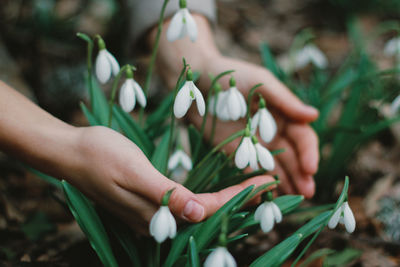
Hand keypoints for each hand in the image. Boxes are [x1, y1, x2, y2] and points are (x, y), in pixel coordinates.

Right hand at [69, 126, 273, 231]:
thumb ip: (165, 196)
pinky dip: (209, 195)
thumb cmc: (100, 155)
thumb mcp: (133, 171)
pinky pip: (186, 203)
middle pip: (209, 214)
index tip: (268, 180)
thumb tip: (199, 214)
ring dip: (228, 198)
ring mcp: (152, 213)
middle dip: (242, 200)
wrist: (70, 152)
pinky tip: (219, 187)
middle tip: (270, 182)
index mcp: (157, 213)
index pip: (209, 209)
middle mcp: (158, 220)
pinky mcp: (148, 203)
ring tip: (253, 184)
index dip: (240, 196)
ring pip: (200, 210)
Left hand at [189, 56, 318, 197]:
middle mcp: (271, 133)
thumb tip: (314, 116)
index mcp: (282, 115)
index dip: (309, 153)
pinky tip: (268, 195)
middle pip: (292, 157)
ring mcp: (253, 145)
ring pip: (275, 168)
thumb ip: (284, 100)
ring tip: (293, 198)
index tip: (310, 168)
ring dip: (286, 182)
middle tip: (308, 192)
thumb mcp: (260, 82)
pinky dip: (260, 183)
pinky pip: (250, 171)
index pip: (303, 138)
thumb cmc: (232, 75)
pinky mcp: (234, 154)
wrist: (197, 81)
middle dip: (301, 174)